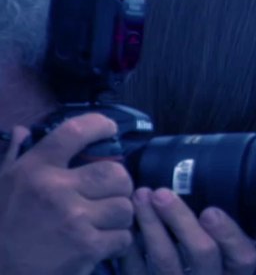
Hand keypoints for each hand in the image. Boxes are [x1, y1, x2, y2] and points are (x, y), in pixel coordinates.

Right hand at [0, 115, 134, 274]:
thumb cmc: (0, 226)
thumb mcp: (1, 186)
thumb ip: (14, 156)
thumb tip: (23, 130)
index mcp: (34, 170)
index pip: (74, 132)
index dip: (99, 125)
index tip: (110, 129)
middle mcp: (55, 190)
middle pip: (116, 173)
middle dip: (119, 184)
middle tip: (109, 192)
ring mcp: (73, 220)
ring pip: (124, 207)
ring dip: (118, 215)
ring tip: (104, 220)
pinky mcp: (86, 248)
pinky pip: (123, 236)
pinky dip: (117, 241)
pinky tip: (102, 242)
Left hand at [121, 189, 255, 274]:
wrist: (187, 274)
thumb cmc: (212, 261)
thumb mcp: (231, 250)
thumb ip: (231, 232)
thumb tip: (222, 195)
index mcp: (236, 270)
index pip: (241, 255)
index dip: (227, 234)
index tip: (210, 211)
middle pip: (202, 253)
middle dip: (181, 220)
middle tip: (161, 193)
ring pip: (166, 259)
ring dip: (151, 224)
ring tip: (141, 196)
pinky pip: (138, 270)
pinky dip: (131, 247)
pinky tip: (128, 224)